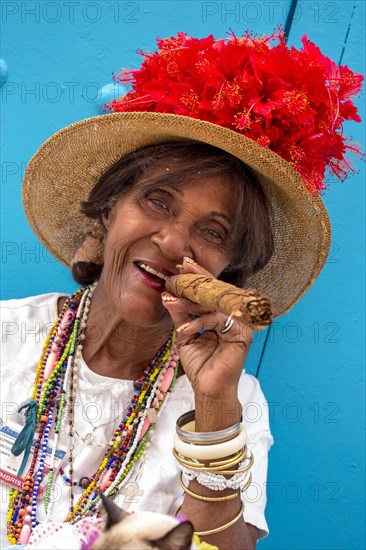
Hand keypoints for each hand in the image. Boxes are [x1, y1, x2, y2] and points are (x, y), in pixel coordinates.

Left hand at [163, 258, 252, 421]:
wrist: (208, 390)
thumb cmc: (200, 363)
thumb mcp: (184, 333)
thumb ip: (180, 314)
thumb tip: (168, 294)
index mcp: (222, 312)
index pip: (211, 290)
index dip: (198, 276)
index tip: (182, 264)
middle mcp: (233, 314)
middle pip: (217, 290)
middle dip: (198, 278)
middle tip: (182, 269)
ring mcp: (240, 323)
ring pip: (217, 302)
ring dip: (193, 300)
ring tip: (174, 298)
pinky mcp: (242, 334)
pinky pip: (219, 319)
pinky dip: (200, 321)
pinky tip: (184, 328)